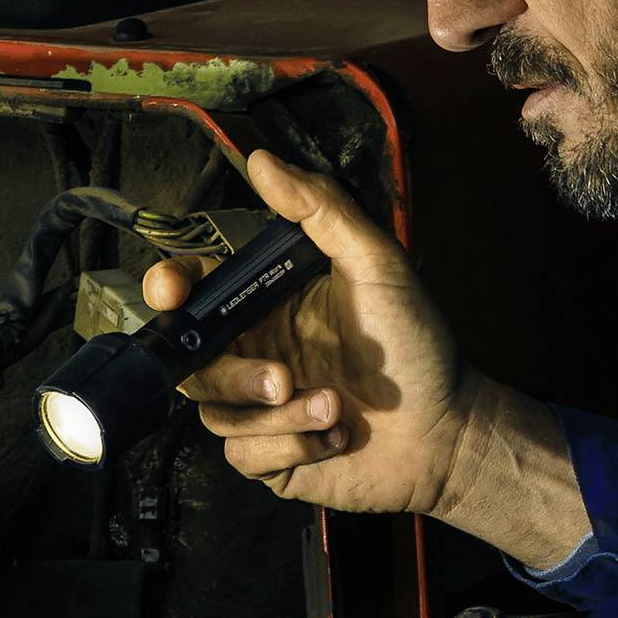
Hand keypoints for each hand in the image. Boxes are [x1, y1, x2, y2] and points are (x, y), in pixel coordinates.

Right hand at [150, 143, 475, 519]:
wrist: (448, 431)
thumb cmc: (417, 345)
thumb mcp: (377, 265)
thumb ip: (321, 210)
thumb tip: (262, 160)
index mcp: (268, 305)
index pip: (196, 289)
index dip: (169, 287)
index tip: (170, 292)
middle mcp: (255, 353)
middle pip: (192, 362)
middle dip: (233, 373)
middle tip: (282, 378)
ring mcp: (259, 409)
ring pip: (217, 413)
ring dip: (278, 416)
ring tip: (335, 406)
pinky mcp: (271, 457)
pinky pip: (243, 455)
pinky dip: (290, 448)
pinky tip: (335, 438)